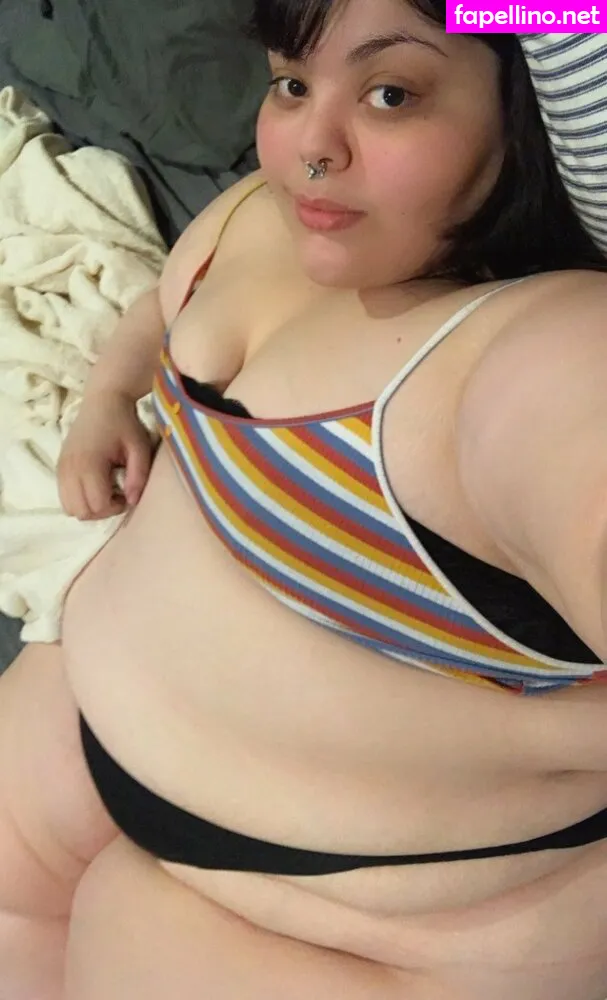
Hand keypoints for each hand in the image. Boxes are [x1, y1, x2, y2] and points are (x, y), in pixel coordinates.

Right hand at [58, 390, 152, 519]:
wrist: (103, 400)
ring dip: (89, 507)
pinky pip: (64, 497)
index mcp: (89, 463)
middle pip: (81, 512)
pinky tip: (95, 485)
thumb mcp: (139, 447)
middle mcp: (69, 468)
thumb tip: (132, 501)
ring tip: (106, 491)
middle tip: (117, 494)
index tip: (127, 493)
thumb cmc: (125, 423)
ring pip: (69, 508)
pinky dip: (79, 499)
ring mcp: (61, 468)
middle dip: (102, 510)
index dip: (115, 507)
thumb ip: (139, 476)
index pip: (97, 505)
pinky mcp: (59, 467)